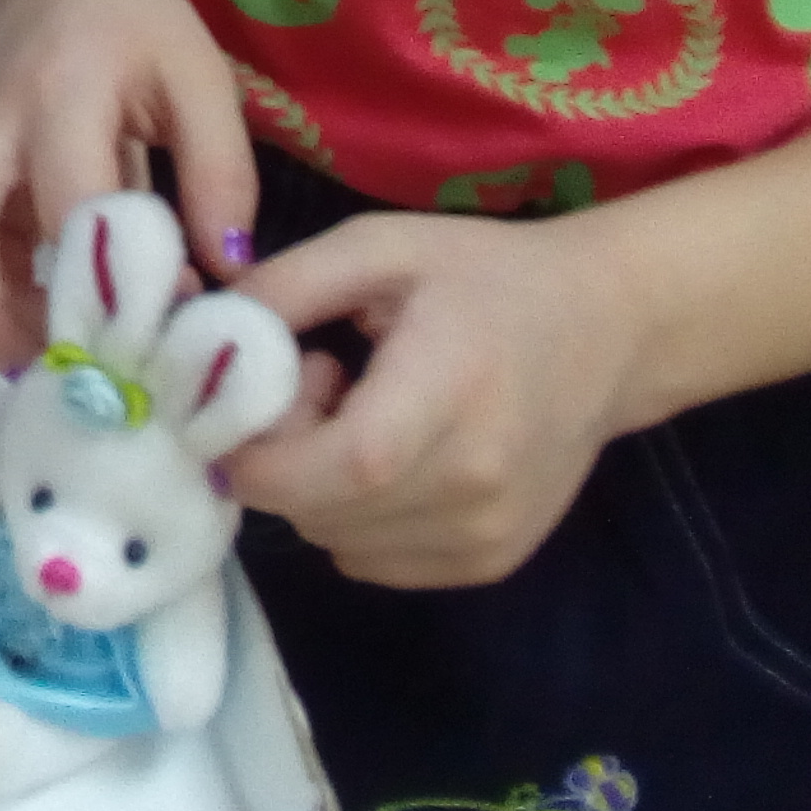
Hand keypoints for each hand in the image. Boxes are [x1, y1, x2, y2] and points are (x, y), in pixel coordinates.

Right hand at [0, 0, 251, 372]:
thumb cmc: (137, 20)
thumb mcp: (201, 76)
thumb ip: (222, 172)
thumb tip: (226, 276)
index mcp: (60, 93)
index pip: (68, 203)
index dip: (112, 280)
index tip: (169, 324)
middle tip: (60, 367)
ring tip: (61, 359)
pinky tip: (55, 324)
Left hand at [222, 210, 640, 586]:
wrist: (609, 331)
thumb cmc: (487, 277)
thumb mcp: (379, 248)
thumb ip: (286, 286)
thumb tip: (202, 338)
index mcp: (446, 397)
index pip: (332, 469)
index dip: (261, 452)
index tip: (238, 401)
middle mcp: (472, 486)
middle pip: (321, 511)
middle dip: (281, 457)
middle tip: (313, 384)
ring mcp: (486, 536)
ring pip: (337, 542)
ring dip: (317, 488)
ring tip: (359, 413)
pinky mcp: (490, 562)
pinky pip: (374, 560)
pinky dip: (354, 517)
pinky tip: (391, 453)